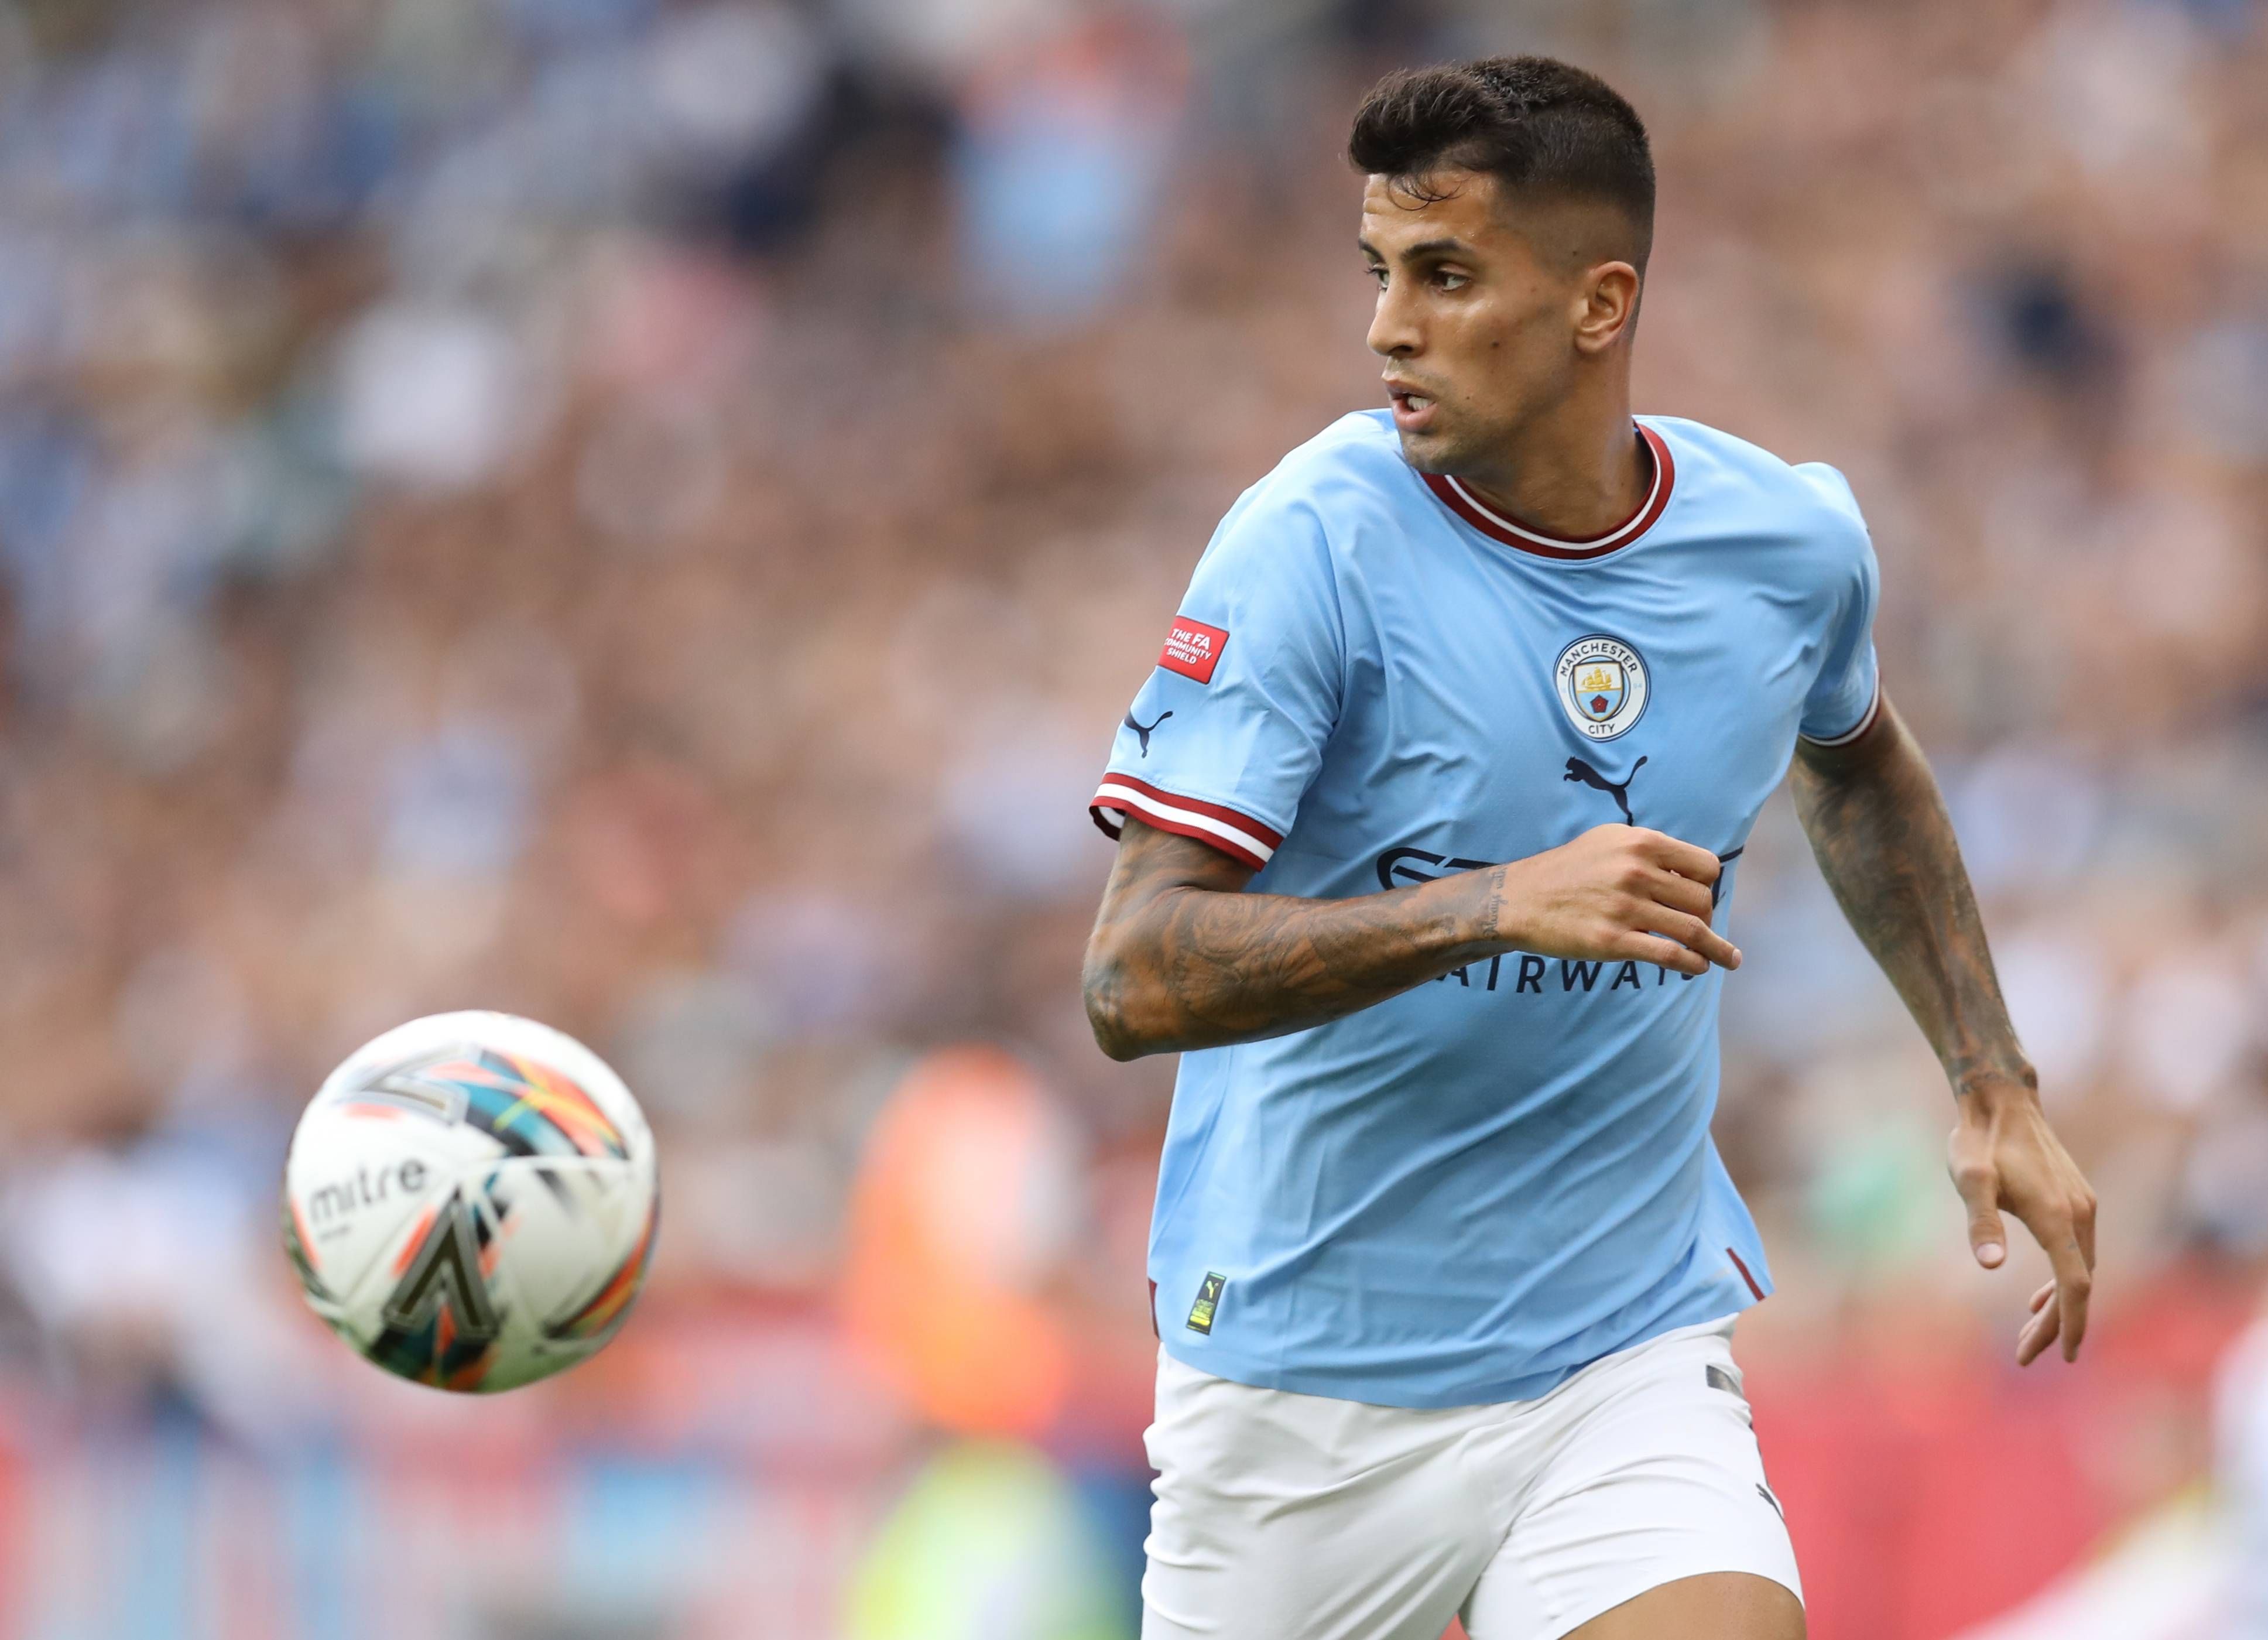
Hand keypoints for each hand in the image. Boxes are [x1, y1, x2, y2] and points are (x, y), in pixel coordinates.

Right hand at [1490, 824, 1741, 977]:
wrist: (1520, 899)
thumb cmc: (1569, 870)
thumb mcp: (1609, 841)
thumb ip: (1651, 850)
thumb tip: (1694, 872)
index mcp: (1640, 843)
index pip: (1705, 866)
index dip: (1707, 884)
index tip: (1697, 897)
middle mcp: (1636, 872)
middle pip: (1702, 900)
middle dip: (1707, 917)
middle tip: (1697, 928)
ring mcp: (1625, 908)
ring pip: (1692, 930)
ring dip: (1716, 948)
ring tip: (1728, 960)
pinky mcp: (1613, 941)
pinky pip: (1670, 956)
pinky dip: (1694, 964)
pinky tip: (1699, 968)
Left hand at [1948, 1077, 2096, 1363]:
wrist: (2000, 1100)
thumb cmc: (1979, 1141)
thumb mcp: (1970, 1179)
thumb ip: (1980, 1221)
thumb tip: (1991, 1266)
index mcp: (2059, 1218)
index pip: (2075, 1286)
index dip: (2069, 1324)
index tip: (2061, 1357)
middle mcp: (2080, 1215)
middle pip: (2078, 1285)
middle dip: (2055, 1324)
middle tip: (2025, 1355)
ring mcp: (2082, 1206)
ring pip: (2080, 1270)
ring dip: (2058, 1305)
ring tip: (2027, 1333)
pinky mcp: (2076, 1199)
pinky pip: (2078, 1253)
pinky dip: (2064, 1279)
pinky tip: (2040, 1295)